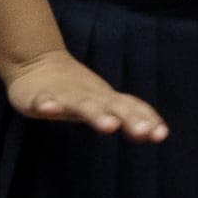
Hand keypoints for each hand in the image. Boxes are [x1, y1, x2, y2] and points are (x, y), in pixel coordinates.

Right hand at [4, 49, 166, 141]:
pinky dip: (48, 105)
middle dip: (130, 118)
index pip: (133, 106)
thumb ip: (128, 114)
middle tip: (143, 132)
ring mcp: (66, 95)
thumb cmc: (78, 89)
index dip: (147, 119)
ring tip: (110, 126)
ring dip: (97, 114)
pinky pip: (44, 101)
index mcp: (107, 98)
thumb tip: (160, 132)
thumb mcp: (104, 102)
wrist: (37, 63)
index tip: (161, 135)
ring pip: (83, 104)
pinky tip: (49, 109)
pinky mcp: (41, 97)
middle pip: (114, 106)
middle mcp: (91, 95)